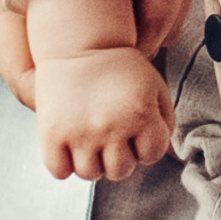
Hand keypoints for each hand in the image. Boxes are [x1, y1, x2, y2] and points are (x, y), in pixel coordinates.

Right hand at [34, 45, 176, 184]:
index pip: (151, 155)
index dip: (144, 146)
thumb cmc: (120, 67)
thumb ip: (165, 120)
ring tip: (90, 141)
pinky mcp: (52, 134)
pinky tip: (69, 147)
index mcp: (140, 115)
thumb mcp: (154, 86)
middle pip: (120, 171)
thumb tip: (168, 153)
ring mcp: (80, 133)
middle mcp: (111, 127)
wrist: (79, 44)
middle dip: (119, 157)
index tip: (134, 133)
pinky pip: (60, 171)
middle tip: (110, 137)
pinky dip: (64, 165)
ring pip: (90, 174)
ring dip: (92, 162)